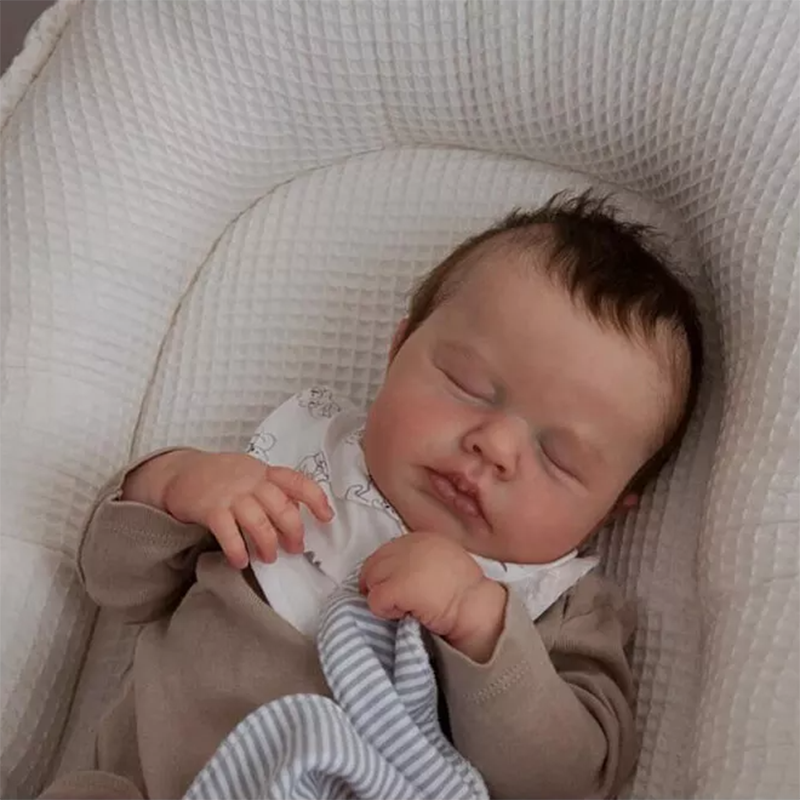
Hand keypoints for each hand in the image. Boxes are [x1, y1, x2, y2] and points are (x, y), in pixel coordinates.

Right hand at [123, 449, 332, 568]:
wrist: (179, 472)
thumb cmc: (221, 478)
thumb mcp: (250, 475)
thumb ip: (271, 491)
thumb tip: (296, 516)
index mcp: (265, 473)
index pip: (297, 482)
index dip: (316, 499)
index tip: (327, 517)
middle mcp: (251, 481)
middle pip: (281, 507)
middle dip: (293, 531)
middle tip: (295, 549)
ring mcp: (231, 495)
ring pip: (259, 522)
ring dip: (267, 545)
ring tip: (268, 558)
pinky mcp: (210, 509)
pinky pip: (229, 534)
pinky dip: (238, 551)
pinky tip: (241, 562)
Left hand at [359, 532, 506, 661]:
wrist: (477, 607)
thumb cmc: (464, 592)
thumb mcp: (444, 561)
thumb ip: (419, 560)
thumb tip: (395, 573)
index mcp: (423, 538)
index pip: (387, 551)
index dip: (383, 570)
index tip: (388, 586)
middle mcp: (410, 545)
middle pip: (374, 563)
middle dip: (376, 583)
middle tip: (389, 602)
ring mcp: (403, 564)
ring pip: (371, 580)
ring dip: (381, 596)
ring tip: (401, 608)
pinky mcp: (398, 587)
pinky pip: (375, 600)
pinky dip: (384, 611)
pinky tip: (403, 614)